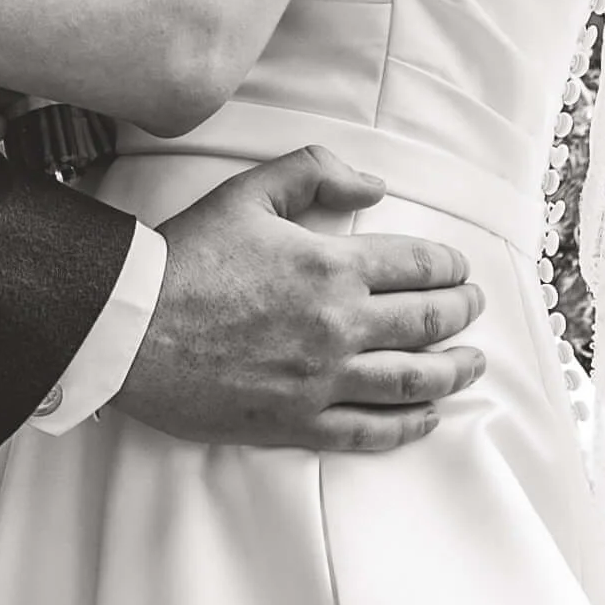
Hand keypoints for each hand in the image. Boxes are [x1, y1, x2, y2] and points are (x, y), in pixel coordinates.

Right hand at [114, 146, 485, 451]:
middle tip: (473, 309)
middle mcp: (339, 326)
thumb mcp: (247, 192)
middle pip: (427, 323)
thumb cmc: (184, 257)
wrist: (130, 327)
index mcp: (331, 267)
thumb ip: (313, 173)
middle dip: (461, 313)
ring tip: (471, 364)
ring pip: (414, 381)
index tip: (460, 269)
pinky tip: (427, 417)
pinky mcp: (297, 421)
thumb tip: (372, 186)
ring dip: (453, 371)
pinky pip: (371, 431)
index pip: (418, 266)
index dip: (449, 267)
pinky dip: (409, 426)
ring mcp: (322, 380)